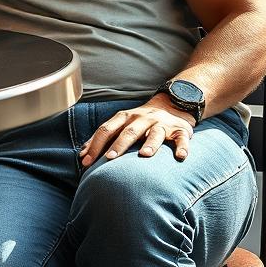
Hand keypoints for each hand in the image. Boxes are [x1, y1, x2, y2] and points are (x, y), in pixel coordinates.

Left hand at [79, 96, 195, 166]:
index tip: (86, 161)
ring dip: (150, 144)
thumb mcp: (121, 124)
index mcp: (124, 117)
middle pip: (128, 131)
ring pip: (155, 133)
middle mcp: (141, 118)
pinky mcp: (180, 130)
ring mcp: (161, 124)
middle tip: (109, 159)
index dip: (95, 144)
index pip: (106, 129)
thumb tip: (82, 154)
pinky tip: (181, 157)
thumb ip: (104, 138)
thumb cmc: (140, 121)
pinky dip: (182, 147)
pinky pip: (182, 139)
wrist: (171, 105)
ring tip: (144, 155)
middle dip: (118, 145)